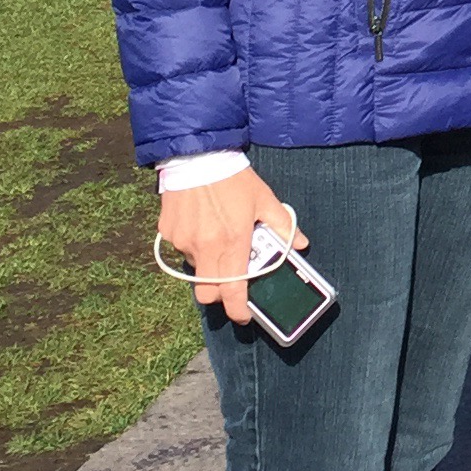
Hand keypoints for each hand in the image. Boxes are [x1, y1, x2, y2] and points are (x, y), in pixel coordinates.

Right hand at [159, 164, 303, 323]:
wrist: (196, 154)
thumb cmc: (233, 177)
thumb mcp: (264, 198)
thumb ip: (284, 225)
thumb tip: (302, 244)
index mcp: (232, 241)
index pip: (233, 291)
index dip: (238, 310)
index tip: (243, 316)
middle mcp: (205, 247)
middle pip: (207, 293)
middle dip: (220, 295)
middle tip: (231, 281)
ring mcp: (183, 241)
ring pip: (196, 270)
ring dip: (208, 265)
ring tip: (218, 238)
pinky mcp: (168, 233)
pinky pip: (182, 249)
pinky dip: (193, 245)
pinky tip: (201, 225)